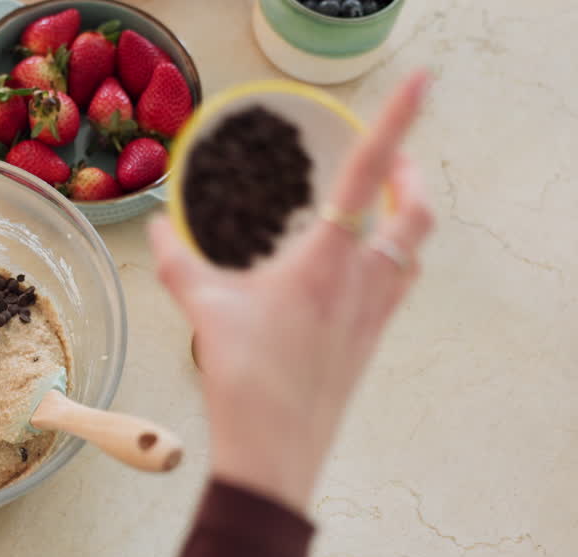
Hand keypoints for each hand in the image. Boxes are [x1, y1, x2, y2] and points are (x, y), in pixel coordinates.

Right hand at [152, 71, 432, 512]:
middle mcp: (362, 282)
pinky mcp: (368, 343)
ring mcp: (372, 315)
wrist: (276, 453)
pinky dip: (391, 260)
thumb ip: (178, 262)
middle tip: (388, 159)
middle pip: (414, 213)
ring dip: (406, 218)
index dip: (398, 122)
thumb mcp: (204, 309)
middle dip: (410, 176)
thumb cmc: (246, 381)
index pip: (369, 174)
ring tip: (379, 205)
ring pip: (413, 251)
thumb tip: (156, 228)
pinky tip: (358, 269)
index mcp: (326, 261)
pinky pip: (397, 286)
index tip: (421, 82)